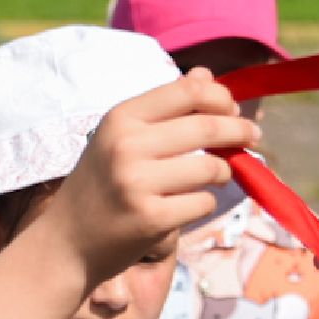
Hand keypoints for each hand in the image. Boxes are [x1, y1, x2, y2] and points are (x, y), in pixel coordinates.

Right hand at [50, 68, 260, 287]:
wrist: (65, 243)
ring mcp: (138, 183)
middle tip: (253, 137)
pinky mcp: (151, 218)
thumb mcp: (120, 138)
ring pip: (210, 167)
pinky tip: (190, 205)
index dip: (220, 98)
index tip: (233, 111)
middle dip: (239, 131)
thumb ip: (163, 108)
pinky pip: (203, 203)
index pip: (187, 91)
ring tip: (218, 175)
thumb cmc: (99, 187)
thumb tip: (205, 74)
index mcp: (121, 118)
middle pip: (207, 127)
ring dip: (223, 171)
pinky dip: (204, 203)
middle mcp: (127, 145)